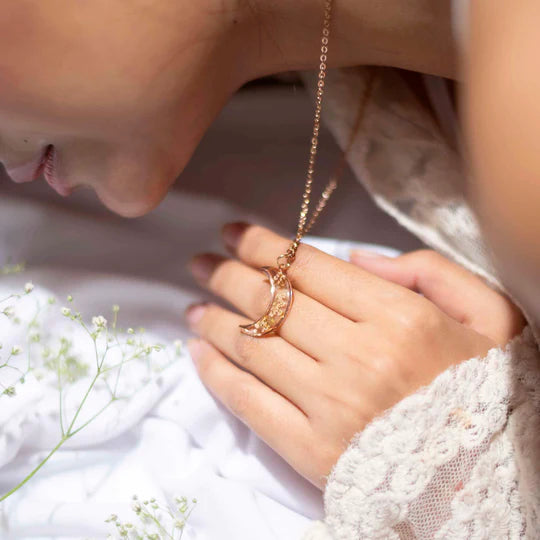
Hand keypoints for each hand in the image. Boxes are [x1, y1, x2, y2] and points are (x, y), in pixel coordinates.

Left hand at [186, 224, 524, 488]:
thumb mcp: (489, 316)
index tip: (233, 232)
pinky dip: (216, 374)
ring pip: (251, 347)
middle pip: (271, 302)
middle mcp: (359, 357)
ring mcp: (331, 406)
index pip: (309, 268)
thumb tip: (354, 260)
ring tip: (193, 303)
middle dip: (227, 274)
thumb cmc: (486, 393)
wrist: (489, 483)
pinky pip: (249, 403)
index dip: (263, 244)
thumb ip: (429, 271)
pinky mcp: (312, 451)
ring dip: (213, 319)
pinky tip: (198, 351)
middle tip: (202, 262)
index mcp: (400, 317)